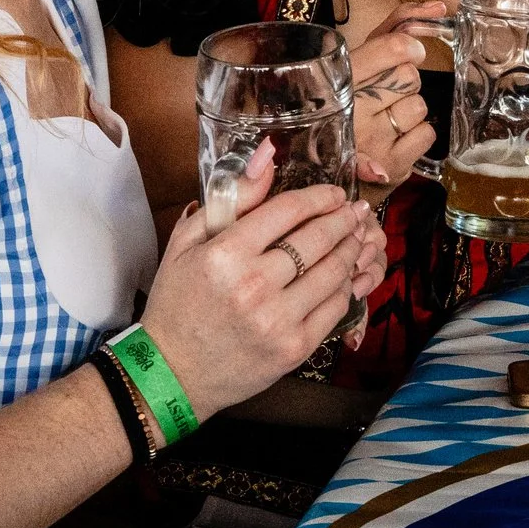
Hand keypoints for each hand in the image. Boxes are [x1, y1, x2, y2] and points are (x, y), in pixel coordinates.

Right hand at [140, 139, 387, 413]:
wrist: (172, 373)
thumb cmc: (178, 303)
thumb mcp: (188, 243)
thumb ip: (233, 197)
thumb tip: (269, 154)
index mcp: (224, 253)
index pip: (288, 211)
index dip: (319, 197)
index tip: (334, 193)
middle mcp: (253, 285)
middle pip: (317, 238)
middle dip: (343, 220)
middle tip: (355, 211)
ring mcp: (277, 320)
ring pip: (333, 272)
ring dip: (351, 249)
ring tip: (356, 237)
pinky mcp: (294, 348)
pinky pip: (335, 308)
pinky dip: (346, 286)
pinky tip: (347, 273)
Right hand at [347, 2, 444, 190]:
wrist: (329, 160)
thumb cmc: (353, 97)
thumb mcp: (362, 55)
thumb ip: (398, 23)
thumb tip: (438, 7)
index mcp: (339, 76)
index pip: (394, 47)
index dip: (408, 48)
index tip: (405, 54)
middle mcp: (351, 108)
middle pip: (409, 77)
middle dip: (403, 83)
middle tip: (382, 94)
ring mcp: (371, 140)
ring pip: (419, 105)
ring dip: (410, 109)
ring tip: (386, 117)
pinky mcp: (390, 165)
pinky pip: (427, 133)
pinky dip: (417, 134)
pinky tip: (396, 137)